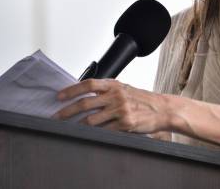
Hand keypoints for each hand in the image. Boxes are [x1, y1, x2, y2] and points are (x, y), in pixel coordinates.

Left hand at [52, 78, 171, 133]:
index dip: (71, 90)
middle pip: (85, 103)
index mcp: (115, 85)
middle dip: (67, 111)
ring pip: (92, 120)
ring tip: (71, 128)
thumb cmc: (143, 99)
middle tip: (57, 117)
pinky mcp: (125, 124)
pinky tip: (90, 134)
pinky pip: (105, 131)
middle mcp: (117, 96)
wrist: (162, 109)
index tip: (59, 96)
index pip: (88, 85)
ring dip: (78, 126)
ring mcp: (121, 110)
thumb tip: (85, 95)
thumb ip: (107, 91)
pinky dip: (95, 134)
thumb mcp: (124, 89)